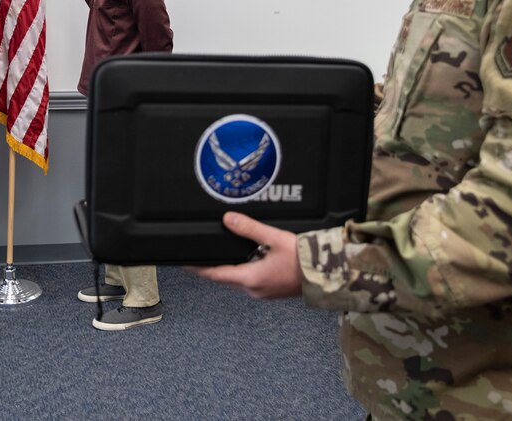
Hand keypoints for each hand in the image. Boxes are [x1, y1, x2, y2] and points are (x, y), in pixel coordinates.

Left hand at [187, 212, 302, 298]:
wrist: (327, 274)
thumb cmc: (304, 259)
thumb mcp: (274, 238)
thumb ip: (249, 228)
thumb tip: (228, 220)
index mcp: (250, 278)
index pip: (214, 274)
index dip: (197, 268)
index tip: (184, 263)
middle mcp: (254, 290)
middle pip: (225, 276)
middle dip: (214, 265)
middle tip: (204, 252)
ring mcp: (263, 292)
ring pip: (239, 278)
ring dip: (233, 266)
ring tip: (231, 250)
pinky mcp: (272, 291)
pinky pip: (252, 280)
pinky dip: (247, 269)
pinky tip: (254, 257)